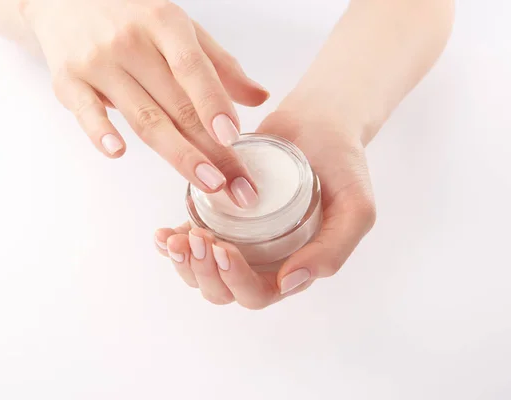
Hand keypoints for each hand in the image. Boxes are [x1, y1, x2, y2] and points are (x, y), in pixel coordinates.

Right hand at [20, 0, 267, 205]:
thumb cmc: (131, 16)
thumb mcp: (178, 27)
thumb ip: (218, 63)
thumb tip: (259, 98)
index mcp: (164, 23)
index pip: (193, 68)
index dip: (214, 103)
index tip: (234, 137)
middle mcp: (130, 42)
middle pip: (176, 104)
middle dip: (211, 150)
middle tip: (238, 184)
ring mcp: (97, 62)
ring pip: (143, 117)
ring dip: (177, 154)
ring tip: (208, 183)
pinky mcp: (68, 81)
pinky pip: (86, 111)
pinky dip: (100, 132)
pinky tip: (118, 153)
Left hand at [153, 107, 375, 308]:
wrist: (320, 123)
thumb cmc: (342, 165)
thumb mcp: (356, 208)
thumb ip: (333, 249)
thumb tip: (289, 283)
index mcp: (293, 267)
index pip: (257, 294)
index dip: (235, 281)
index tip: (223, 248)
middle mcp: (262, 260)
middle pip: (223, 290)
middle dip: (204, 272)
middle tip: (196, 239)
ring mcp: (239, 240)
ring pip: (202, 272)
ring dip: (184, 263)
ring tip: (174, 240)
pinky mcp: (220, 217)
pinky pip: (191, 240)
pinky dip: (172, 245)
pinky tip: (161, 235)